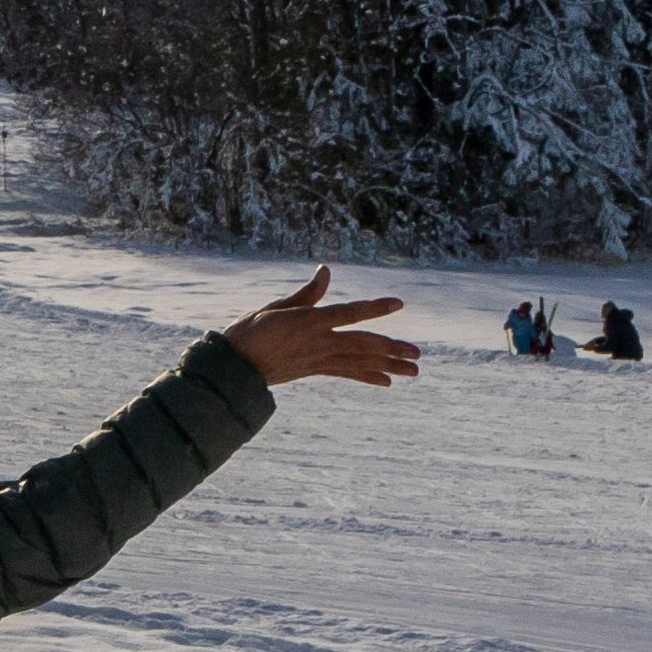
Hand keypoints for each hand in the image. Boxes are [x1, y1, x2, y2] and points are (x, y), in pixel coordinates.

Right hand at [225, 269, 418, 388]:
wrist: (234, 368)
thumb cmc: (250, 332)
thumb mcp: (277, 307)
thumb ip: (307, 293)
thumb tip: (326, 270)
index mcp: (309, 322)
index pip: (349, 313)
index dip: (374, 308)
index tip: (398, 304)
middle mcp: (318, 342)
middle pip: (363, 345)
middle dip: (392, 349)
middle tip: (418, 354)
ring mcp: (318, 359)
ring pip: (360, 361)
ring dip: (388, 366)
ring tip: (413, 370)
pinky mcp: (314, 370)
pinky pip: (346, 373)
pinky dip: (367, 376)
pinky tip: (386, 381)